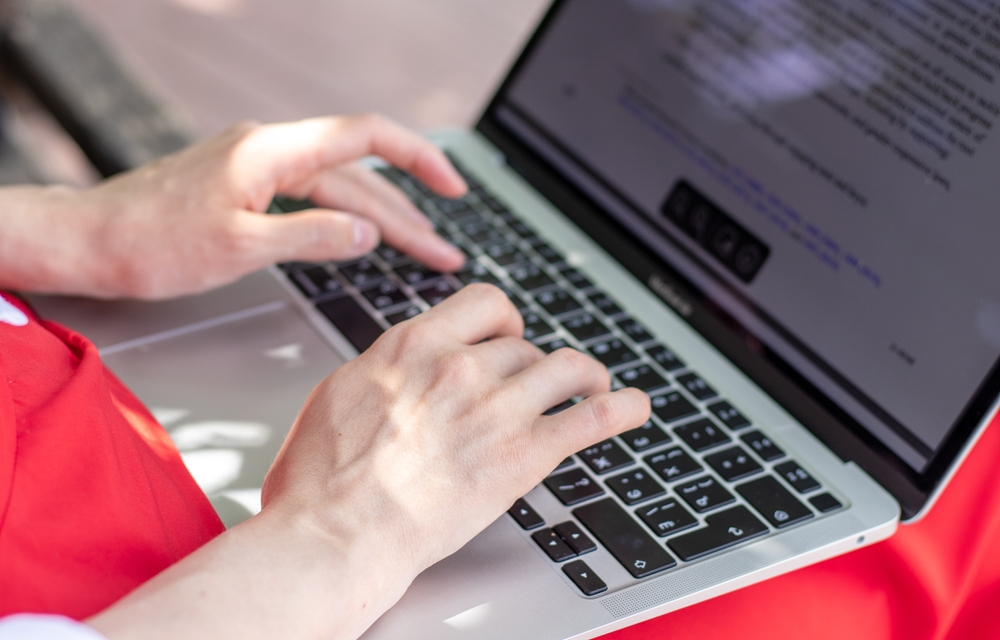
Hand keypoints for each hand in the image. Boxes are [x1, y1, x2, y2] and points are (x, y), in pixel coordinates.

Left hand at [0, 114, 465, 298]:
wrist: (90, 242)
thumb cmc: (150, 244)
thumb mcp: (239, 248)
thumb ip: (310, 237)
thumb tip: (368, 234)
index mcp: (272, 151)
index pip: (365, 138)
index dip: (418, 159)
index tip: (453, 188)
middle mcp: (270, 150)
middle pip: (359, 176)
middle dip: (408, 216)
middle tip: (444, 254)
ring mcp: (258, 168)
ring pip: (338, 191)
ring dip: (381, 223)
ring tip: (421, 252)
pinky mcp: (247, 188)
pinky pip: (312, 199)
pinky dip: (345, 220)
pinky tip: (362, 239)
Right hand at [262, 283, 650, 571]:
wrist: (337, 529)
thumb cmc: (321, 479)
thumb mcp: (338, 396)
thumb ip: (382, 373)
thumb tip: (394, 370)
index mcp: (414, 345)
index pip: (484, 302)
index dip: (506, 319)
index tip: (508, 333)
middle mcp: (461, 366)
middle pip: (524, 346)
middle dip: (533, 365)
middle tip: (537, 384)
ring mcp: (497, 408)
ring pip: (567, 367)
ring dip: (587, 375)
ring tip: (595, 384)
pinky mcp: (524, 454)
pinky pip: (591, 418)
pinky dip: (622, 409)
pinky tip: (633, 407)